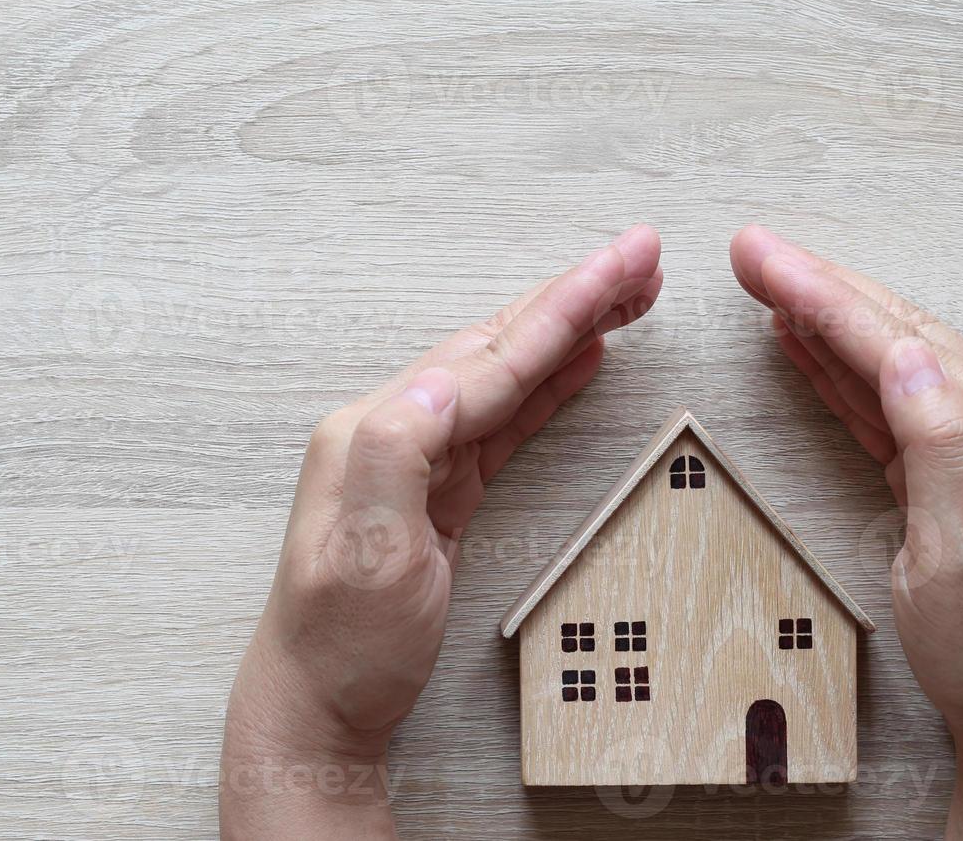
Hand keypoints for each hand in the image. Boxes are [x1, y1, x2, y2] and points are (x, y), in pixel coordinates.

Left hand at [220, 226, 662, 839]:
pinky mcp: (438, 487)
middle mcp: (392, 428)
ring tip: (627, 293)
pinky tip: (578, 360)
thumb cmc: (340, 644)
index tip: (620, 263)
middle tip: (642, 256)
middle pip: (499, 346)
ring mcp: (415, 455)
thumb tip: (442, 384)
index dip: (561, 310)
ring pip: (506, 374)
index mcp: (375, 431)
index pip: (487, 359)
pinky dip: (546, 385)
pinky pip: (502, 419)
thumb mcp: (367, 561)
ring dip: (568, 331)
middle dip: (574, 298)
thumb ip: (395, 461)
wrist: (320, 705)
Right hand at [730, 225, 962, 838]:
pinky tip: (807, 343)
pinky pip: (892, 402)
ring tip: (767, 281)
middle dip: (821, 287)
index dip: (828, 300)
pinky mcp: (959, 467)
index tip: (766, 261)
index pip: (906, 349)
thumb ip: (941, 449)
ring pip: (895, 360)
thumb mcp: (960, 563)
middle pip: (902, 335)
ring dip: (828, 318)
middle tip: (752, 252)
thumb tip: (906, 358)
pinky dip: (845, 367)